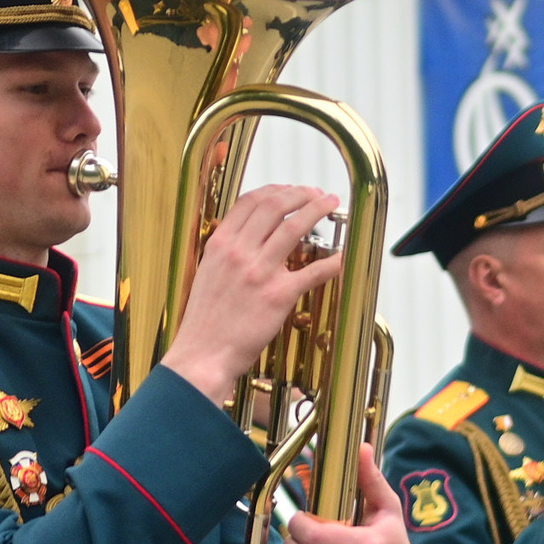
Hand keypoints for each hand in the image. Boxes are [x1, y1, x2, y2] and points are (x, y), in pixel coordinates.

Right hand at [158, 186, 343, 404]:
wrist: (203, 354)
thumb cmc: (205, 320)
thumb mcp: (207, 272)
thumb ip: (227, 251)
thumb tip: (248, 235)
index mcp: (220, 244)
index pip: (251, 201)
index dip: (276, 190)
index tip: (292, 191)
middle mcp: (239, 252)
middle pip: (275, 206)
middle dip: (302, 194)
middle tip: (318, 195)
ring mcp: (259, 272)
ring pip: (295, 227)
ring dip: (317, 211)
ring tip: (331, 206)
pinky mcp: (278, 296)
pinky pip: (312, 271)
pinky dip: (331, 261)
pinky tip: (340, 256)